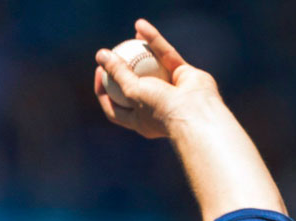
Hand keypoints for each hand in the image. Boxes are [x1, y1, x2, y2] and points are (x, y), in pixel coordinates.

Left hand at [93, 18, 223, 138]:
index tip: (99, 73)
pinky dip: (154, 40)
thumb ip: (117, 73)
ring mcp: (171, 90)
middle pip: (133, 86)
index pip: (115, 108)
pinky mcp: (184, 74)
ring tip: (129, 37)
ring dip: (139, 50)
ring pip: (151, 67)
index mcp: (139, 120)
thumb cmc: (160, 108)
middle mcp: (154, 106)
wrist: (196, 111)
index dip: (103, 92)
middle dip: (121, 70)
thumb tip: (100, 55)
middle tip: (111, 54)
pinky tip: (142, 26)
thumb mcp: (131, 91)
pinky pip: (165, 54)